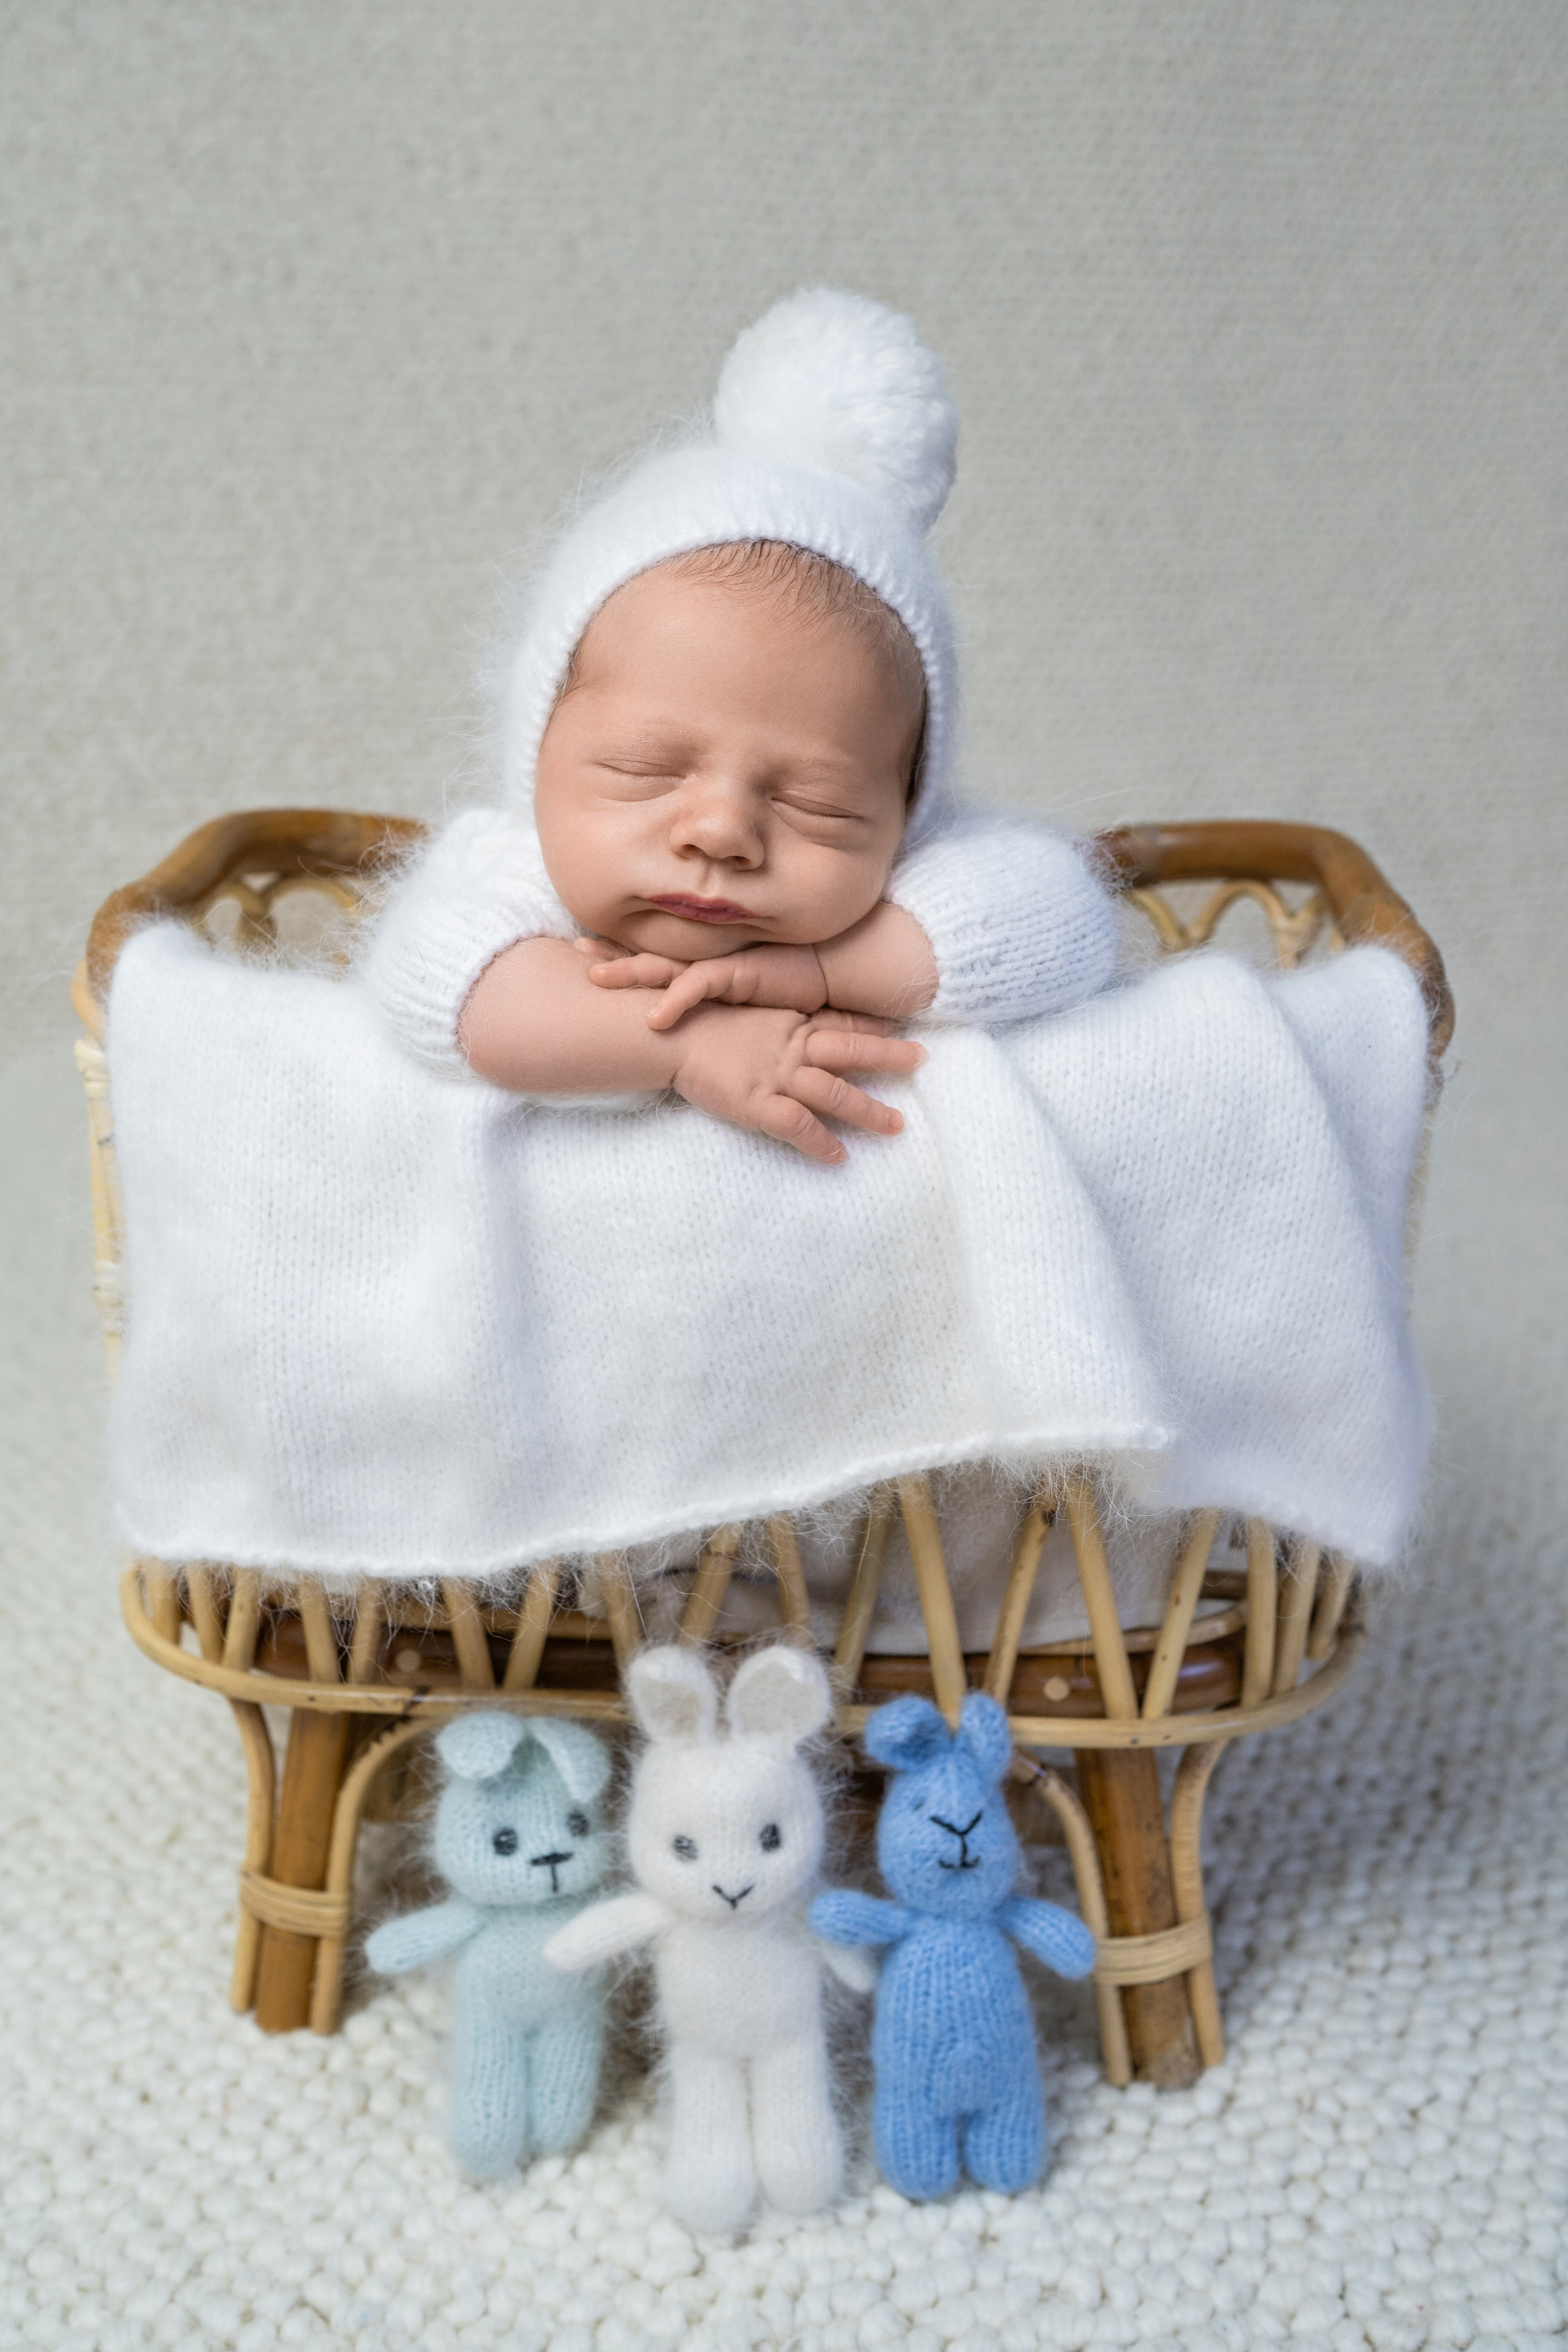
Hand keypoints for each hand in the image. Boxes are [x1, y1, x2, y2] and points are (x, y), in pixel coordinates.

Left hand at [583, 938, 829, 1027]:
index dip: (619, 960)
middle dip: (610, 958)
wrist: (832, 970)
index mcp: (701, 971)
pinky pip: (700, 986)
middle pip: (647, 960)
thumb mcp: (740, 1004)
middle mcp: (703, 964)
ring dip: (629, 973)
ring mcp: (718, 967)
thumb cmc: (789, 989)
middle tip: (573, 955)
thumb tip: (683, 1030)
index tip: (584, 958)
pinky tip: (654, 1017)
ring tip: (596, 980)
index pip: (652, 965)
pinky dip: (676, 1001)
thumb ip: (713, 1011)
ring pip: (664, 968)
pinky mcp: (739, 975)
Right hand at [670, 1003, 922, 1165]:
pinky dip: (821, 1142)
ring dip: (869, 1110)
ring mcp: (776, 1075)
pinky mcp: (757, 1103)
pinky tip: (839, 1157)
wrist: (661, 1032)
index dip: (870, 1027)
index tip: (899, 1029)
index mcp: (786, 1023)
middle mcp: (789, 1047)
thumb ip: (765, 1020)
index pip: (838, 1024)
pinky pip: (799, 1126)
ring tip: (897, 1126)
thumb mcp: (737, 1009)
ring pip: (835, 1092)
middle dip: (889, 1056)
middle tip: (920, 1061)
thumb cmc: (691, 1018)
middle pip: (851, 1051)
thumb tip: (783, 1024)